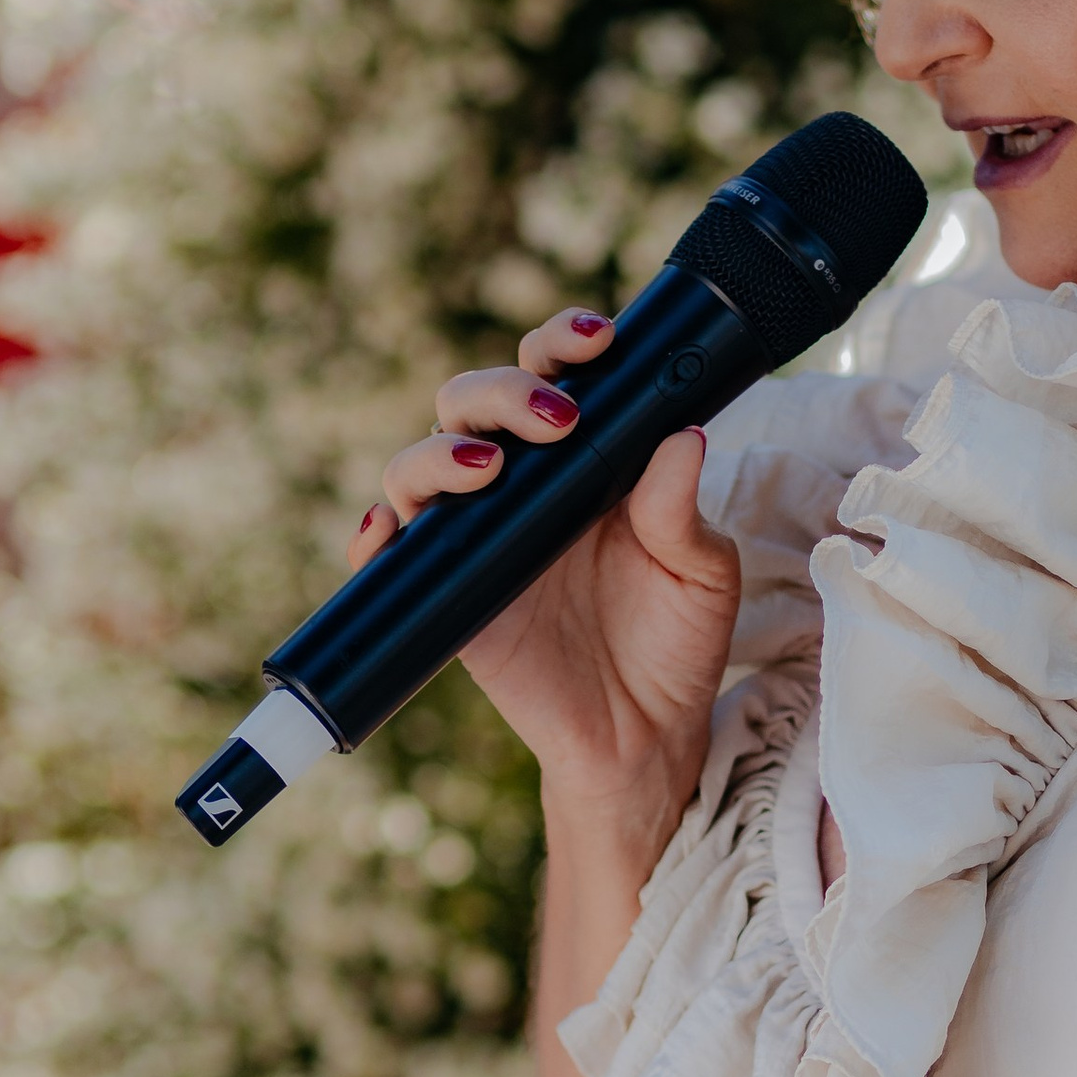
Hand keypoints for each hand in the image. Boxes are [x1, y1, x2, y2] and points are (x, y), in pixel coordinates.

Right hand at [354, 308, 739, 852]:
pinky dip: (375, 533)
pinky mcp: (443, 595)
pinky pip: (388, 556)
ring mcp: (474, 538)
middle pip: (472, 403)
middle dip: (502, 390)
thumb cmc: (677, 642)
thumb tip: (682, 436)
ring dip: (440, 451)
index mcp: (585, 460)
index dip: (562, 343)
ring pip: (420, 464)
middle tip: (555, 420)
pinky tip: (390, 527)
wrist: (644, 736)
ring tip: (488, 466)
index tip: (598, 341)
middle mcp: (520, 486)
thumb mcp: (701, 573)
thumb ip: (683, 509)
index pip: (555, 376)